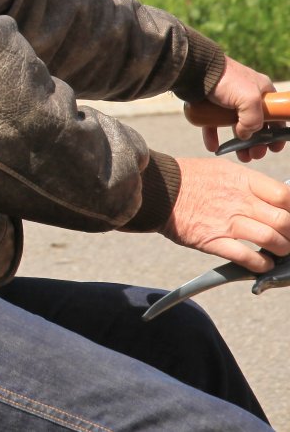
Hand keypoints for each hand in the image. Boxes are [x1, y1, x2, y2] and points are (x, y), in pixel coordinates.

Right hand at [161, 157, 289, 272]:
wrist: (156, 188)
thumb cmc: (188, 178)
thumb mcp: (222, 170)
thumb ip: (249, 184)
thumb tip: (274, 198)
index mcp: (242, 180)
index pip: (285, 196)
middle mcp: (239, 200)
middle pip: (284, 221)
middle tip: (288, 237)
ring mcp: (226, 221)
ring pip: (272, 240)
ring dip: (281, 249)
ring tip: (278, 251)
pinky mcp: (213, 241)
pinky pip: (247, 257)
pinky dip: (261, 264)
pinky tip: (263, 263)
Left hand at [202, 56, 284, 160]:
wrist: (193, 69)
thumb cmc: (225, 80)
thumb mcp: (249, 99)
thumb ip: (253, 120)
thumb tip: (245, 135)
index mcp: (262, 92)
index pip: (276, 116)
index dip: (277, 133)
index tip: (273, 148)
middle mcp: (246, 96)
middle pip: (256, 125)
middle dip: (258, 143)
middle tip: (255, 155)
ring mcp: (227, 101)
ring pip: (236, 127)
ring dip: (240, 144)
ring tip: (241, 157)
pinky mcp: (209, 105)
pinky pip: (213, 124)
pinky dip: (214, 136)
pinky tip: (214, 147)